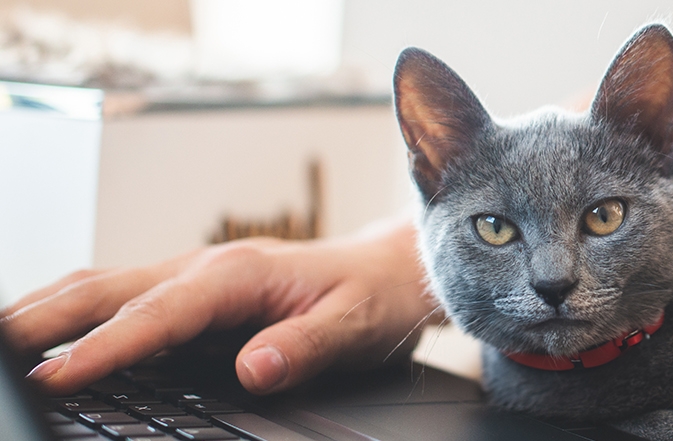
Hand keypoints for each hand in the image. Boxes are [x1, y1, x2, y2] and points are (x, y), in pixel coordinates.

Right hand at [0, 218, 438, 394]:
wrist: (392, 268)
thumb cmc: (373, 298)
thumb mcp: (355, 328)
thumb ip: (304, 349)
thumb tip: (255, 370)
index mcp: (237, 276)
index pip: (155, 316)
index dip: (102, 350)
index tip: (55, 379)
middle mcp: (204, 268)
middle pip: (102, 291)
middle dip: (41, 323)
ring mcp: (191, 275)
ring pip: (99, 287)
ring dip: (43, 312)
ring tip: (1, 343)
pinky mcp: (190, 290)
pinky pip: (117, 296)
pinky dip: (71, 312)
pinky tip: (44, 334)